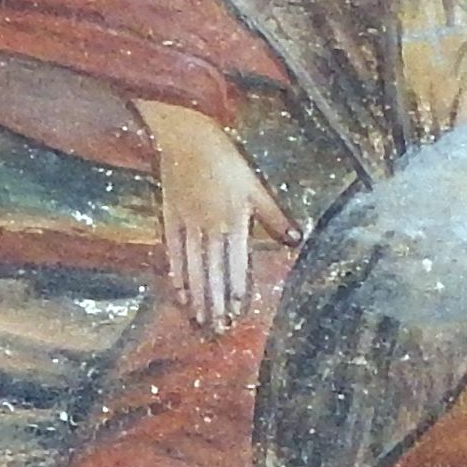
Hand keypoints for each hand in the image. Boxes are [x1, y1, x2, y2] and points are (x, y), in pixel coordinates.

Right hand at [132, 99, 293, 334]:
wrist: (185, 135)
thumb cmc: (225, 160)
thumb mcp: (255, 186)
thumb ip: (273, 216)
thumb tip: (296, 239)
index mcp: (232, 222)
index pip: (235, 266)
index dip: (236, 291)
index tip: (237, 315)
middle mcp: (208, 229)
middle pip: (212, 274)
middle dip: (215, 305)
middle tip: (217, 331)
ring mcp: (186, 226)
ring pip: (192, 269)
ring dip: (197, 297)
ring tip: (199, 321)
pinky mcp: (170, 219)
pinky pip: (173, 254)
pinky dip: (177, 275)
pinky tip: (179, 294)